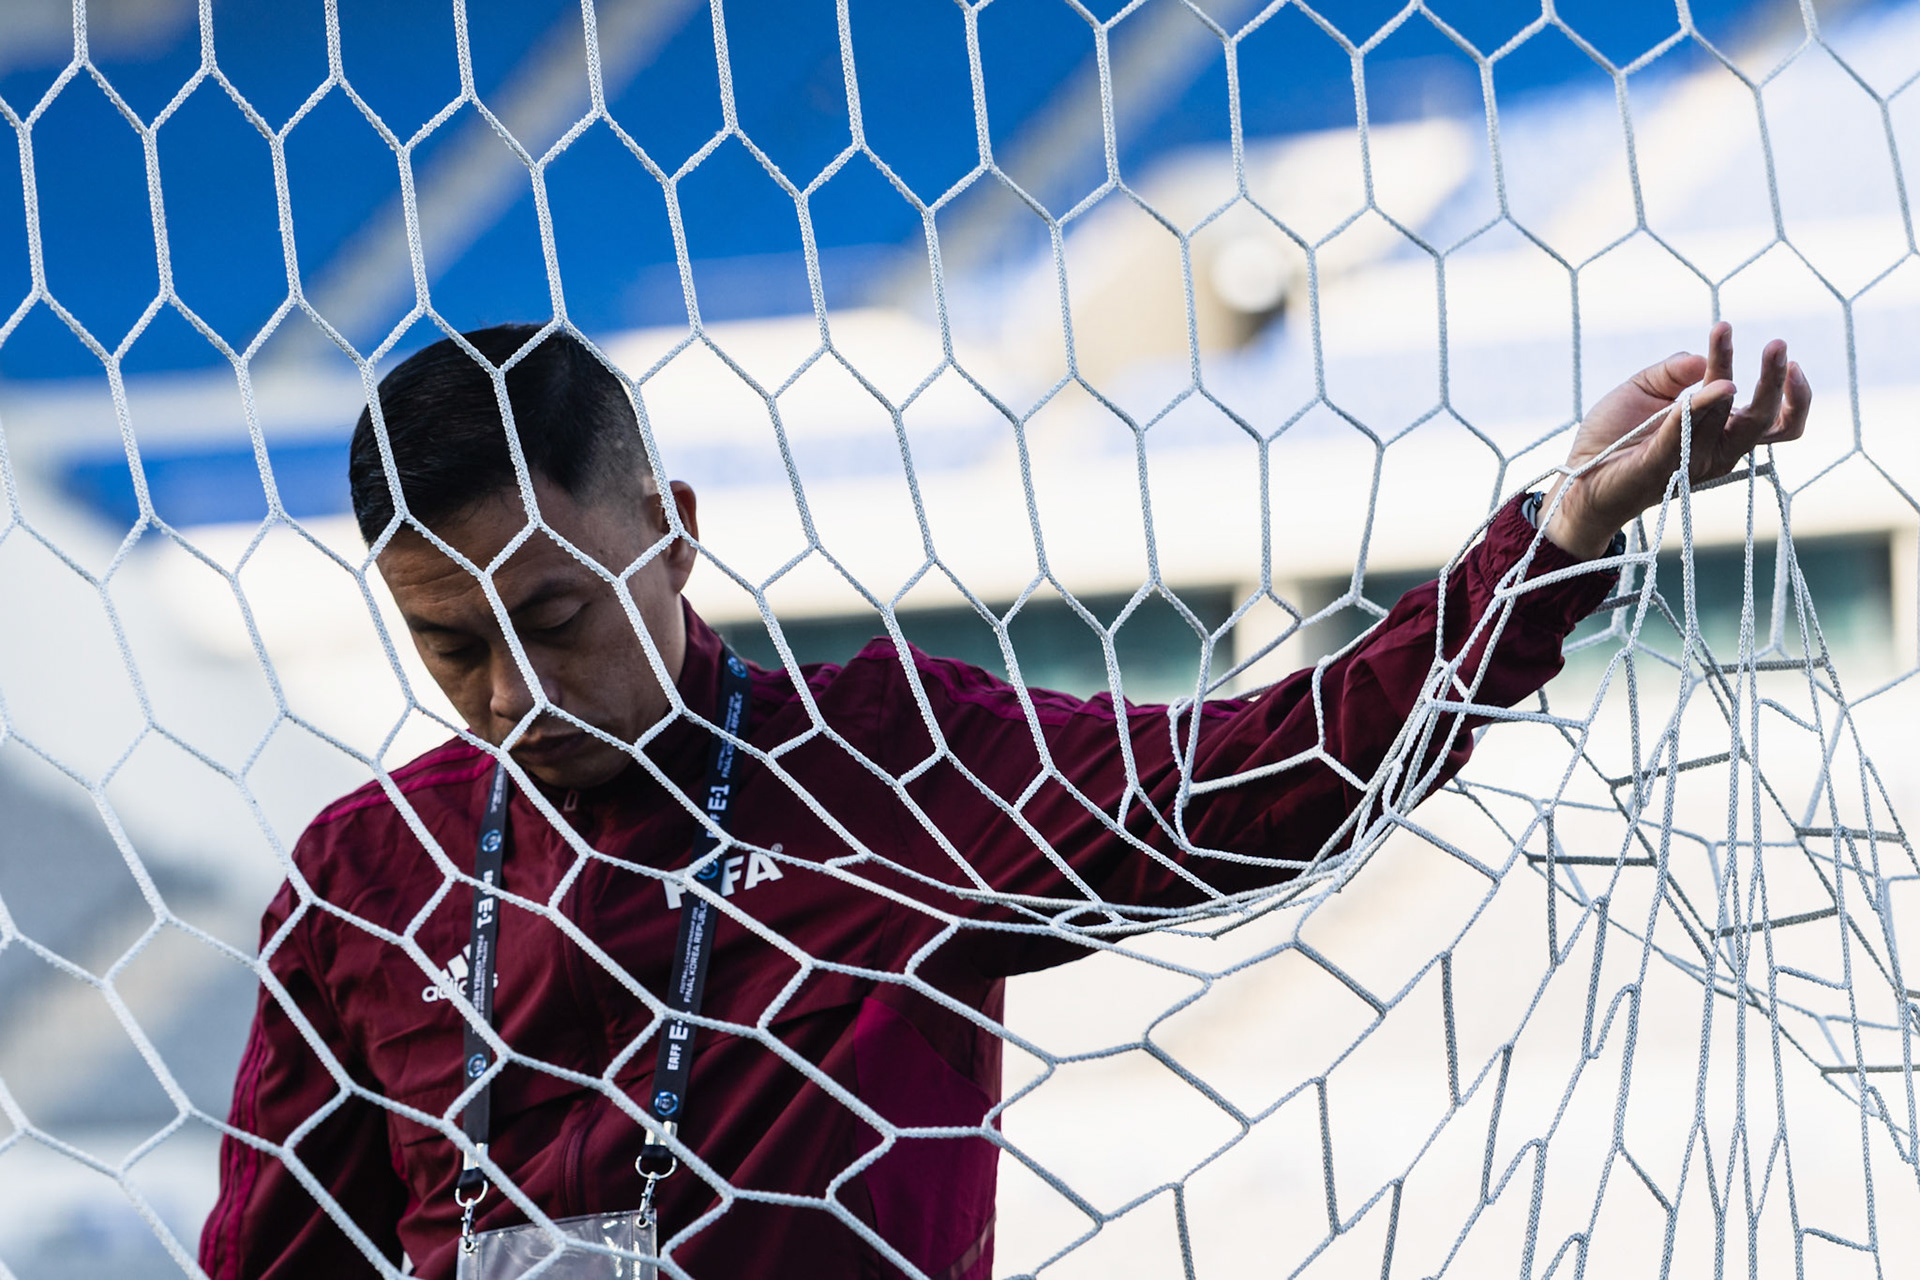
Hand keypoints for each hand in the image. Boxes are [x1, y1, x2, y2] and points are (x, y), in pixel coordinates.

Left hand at [1541, 322, 1811, 558]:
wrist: (1578, 473)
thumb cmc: (1615, 434)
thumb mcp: (1645, 388)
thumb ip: (1676, 370)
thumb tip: (1705, 358)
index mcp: (1720, 433)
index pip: (1768, 414)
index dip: (1785, 387)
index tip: (1780, 349)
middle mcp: (1715, 450)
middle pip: (1764, 421)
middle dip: (1775, 380)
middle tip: (1777, 344)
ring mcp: (1692, 462)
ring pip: (1732, 423)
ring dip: (1730, 373)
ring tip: (1724, 336)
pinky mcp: (1662, 467)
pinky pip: (1683, 433)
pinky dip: (1697, 405)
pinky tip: (1709, 377)